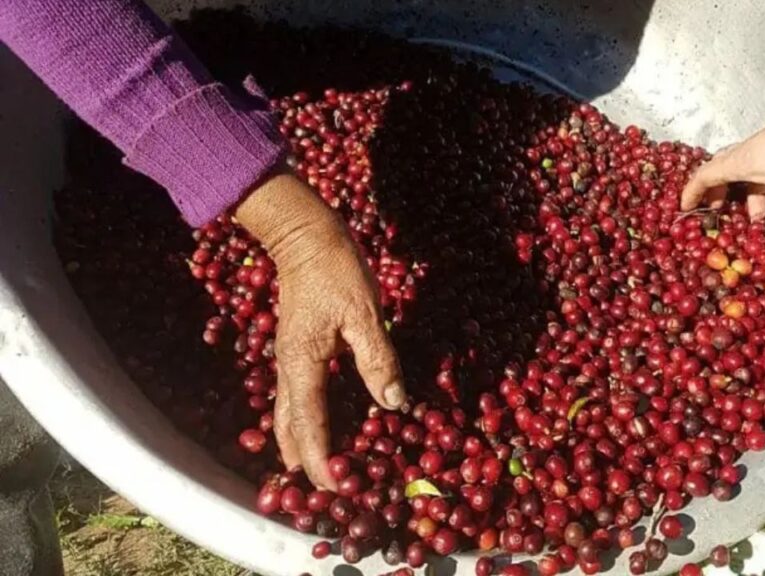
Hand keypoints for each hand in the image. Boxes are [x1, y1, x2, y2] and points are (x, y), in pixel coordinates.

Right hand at [236, 170, 405, 489]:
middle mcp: (289, 367)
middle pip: (289, 426)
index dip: (321, 459)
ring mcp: (289, 358)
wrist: (307, 236)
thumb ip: (379, 361)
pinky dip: (303, 419)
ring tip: (313, 470)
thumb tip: (394, 405)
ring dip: (299, 442)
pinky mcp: (297, 349)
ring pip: (287, 412)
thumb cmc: (337, 271)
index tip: (334, 488)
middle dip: (304, 460)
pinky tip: (316, 424)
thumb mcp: (365, 315)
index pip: (309, 424)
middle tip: (322, 491)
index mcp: (303, 364)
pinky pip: (295, 395)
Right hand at [681, 95, 764, 259]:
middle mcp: (747, 157)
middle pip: (723, 177)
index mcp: (737, 162)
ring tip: (755, 222)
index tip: (685, 209)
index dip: (692, 193)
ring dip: (749, 201)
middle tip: (718, 215)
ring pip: (749, 181)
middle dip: (719, 197)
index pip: (703, 177)